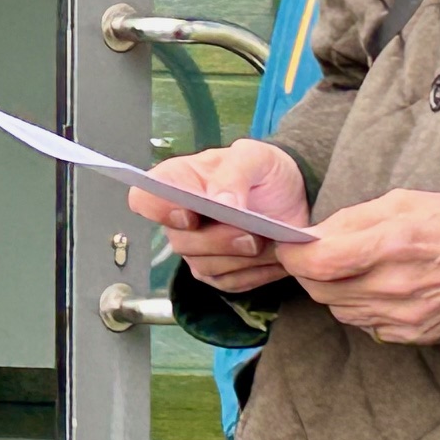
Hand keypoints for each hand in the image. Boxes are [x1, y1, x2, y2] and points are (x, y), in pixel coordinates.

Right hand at [128, 138, 309, 294]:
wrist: (296, 197)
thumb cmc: (266, 171)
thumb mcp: (255, 157)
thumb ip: (234, 174)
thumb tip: (220, 202)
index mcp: (178, 182)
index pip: (144, 199)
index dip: (158, 210)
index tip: (189, 215)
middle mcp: (180, 218)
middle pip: (178, 241)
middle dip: (218, 240)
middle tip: (251, 233)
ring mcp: (197, 249)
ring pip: (204, 266)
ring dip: (240, 258)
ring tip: (268, 241)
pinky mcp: (218, 273)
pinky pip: (228, 282)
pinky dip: (255, 272)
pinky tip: (273, 256)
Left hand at [276, 189, 439, 344]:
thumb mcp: (402, 203)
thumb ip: (351, 220)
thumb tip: (312, 236)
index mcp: (391, 244)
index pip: (318, 262)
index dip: (293, 255)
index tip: (289, 246)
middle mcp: (395, 286)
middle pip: (320, 290)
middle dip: (308, 272)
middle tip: (315, 257)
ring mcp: (405, 316)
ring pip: (339, 310)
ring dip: (333, 291)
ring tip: (349, 270)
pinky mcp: (415, 335)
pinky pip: (367, 325)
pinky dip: (360, 308)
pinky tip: (376, 289)